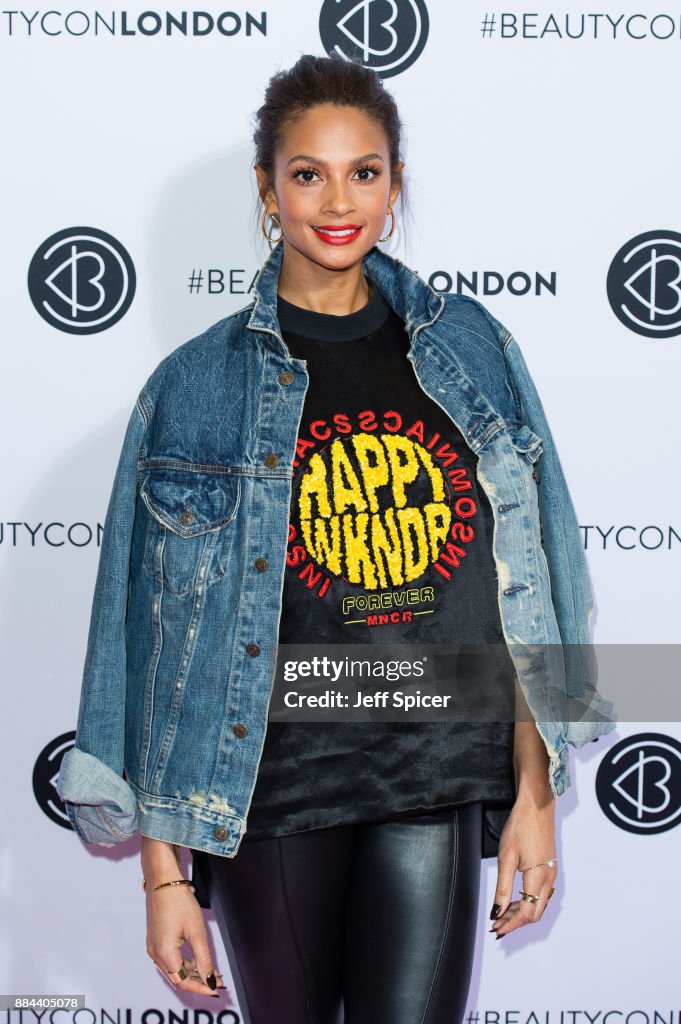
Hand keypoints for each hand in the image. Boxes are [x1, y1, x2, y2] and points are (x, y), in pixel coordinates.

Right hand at [142, 837, 225, 996]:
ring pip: (173, 969)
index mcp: (164, 953)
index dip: (200, 987)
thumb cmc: (179, 900)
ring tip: (210, 971)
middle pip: (177, 978)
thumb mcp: (197, 931)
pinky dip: (183, 963)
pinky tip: (196, 960)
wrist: (163, 879)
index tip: (216, 988)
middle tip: (217, 981)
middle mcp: (155, 953)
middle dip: (197, 981)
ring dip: (191, 972)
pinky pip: (169, 959)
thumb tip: (211, 979)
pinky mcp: (155, 938)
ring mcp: (153, 946)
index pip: (183, 981)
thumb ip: (204, 958)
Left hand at [488, 790, 557, 938]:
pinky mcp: (549, 868)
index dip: (511, 924)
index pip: (527, 913)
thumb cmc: (520, 827)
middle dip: (516, 922)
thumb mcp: (506, 858)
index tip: (496, 929)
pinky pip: (540, 894)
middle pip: (535, 913)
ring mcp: (551, 874)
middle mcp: (549, 879)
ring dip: (521, 913)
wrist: (536, 806)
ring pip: (538, 904)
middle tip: (497, 926)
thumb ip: (502, 888)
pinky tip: (515, 901)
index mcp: (538, 878)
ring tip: (502, 916)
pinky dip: (528, 902)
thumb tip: (497, 912)